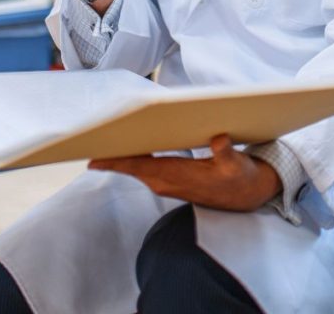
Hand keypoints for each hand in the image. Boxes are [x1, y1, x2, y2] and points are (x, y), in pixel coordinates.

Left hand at [89, 134, 281, 210]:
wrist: (246, 195)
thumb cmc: (240, 178)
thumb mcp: (238, 166)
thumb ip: (227, 154)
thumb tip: (219, 140)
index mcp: (178, 177)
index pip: (141, 168)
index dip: (118, 162)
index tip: (94, 159)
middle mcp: (167, 181)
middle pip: (132, 167)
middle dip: (111, 155)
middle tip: (87, 140)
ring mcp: (167, 181)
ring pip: (136, 167)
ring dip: (119, 155)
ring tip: (101, 137)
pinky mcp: (170, 178)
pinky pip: (144, 167)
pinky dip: (132, 156)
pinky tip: (127, 143)